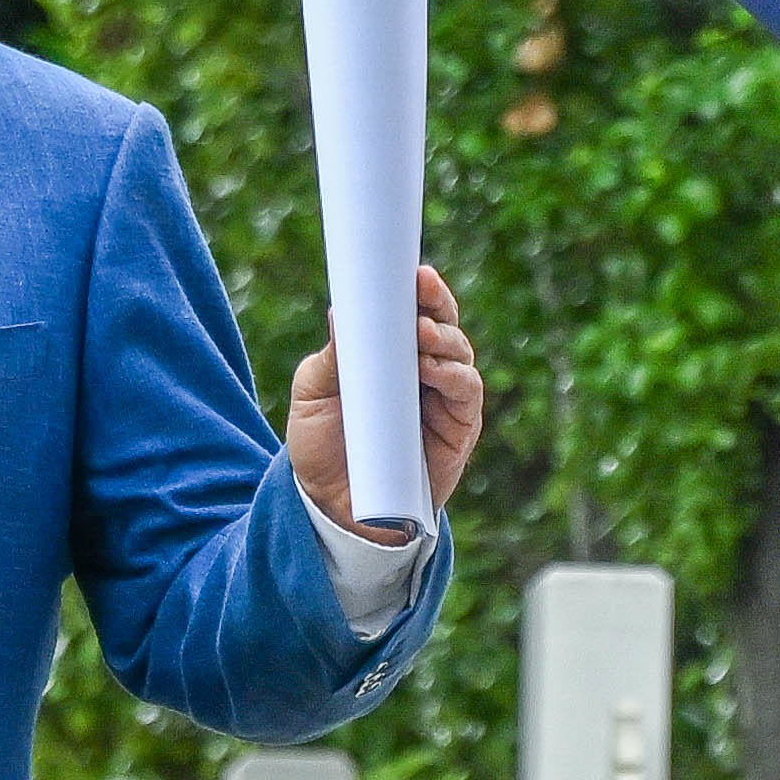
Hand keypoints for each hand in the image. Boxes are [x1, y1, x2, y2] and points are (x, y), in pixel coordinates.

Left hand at [284, 265, 486, 530]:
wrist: (332, 509)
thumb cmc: (323, 448)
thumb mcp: (312, 396)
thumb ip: (330, 357)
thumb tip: (342, 312)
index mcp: (391, 354)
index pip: (414, 311)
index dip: (418, 289)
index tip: (410, 270)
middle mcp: (424, 371)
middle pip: (444, 324)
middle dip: (436, 302)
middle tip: (420, 288)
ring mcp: (444, 399)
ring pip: (459, 353)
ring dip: (444, 338)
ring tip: (420, 333)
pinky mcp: (459, 430)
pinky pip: (467, 393)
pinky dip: (454, 376)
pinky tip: (432, 368)